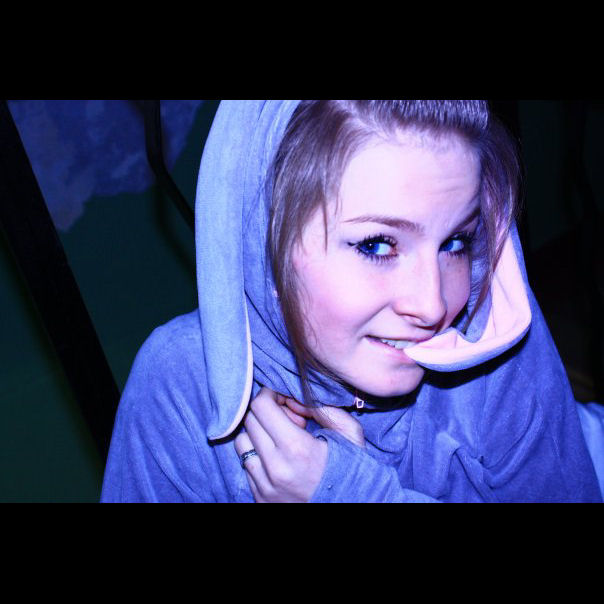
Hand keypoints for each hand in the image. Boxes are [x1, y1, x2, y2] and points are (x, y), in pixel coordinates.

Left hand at [234, 387, 364, 501]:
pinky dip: (258, 455)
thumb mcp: (349, 433)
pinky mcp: (260, 498)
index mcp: (296, 447)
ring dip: (258, 434)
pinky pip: (246, 465)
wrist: (352, 505)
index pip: (261, 406)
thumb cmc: (351, 468)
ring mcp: (265, 486)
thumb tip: (292, 398)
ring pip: (242, 442)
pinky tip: (279, 458)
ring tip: (280, 440)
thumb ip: (322, 408)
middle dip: (266, 412)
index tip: (281, 398)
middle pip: (250, 421)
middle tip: (287, 419)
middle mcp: (275, 467)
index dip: (269, 394)